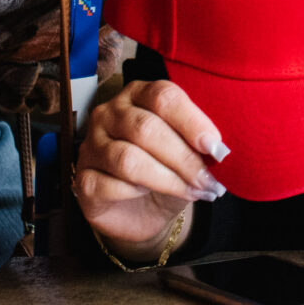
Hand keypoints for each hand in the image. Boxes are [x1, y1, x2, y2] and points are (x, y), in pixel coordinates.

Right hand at [73, 78, 227, 263]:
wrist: (144, 210)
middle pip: (146, 129)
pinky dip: (136, 192)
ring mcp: (92, 144)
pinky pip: (110, 185)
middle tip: (208, 180)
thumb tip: (220, 150)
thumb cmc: (169, 169)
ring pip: (129, 159)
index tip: (216, 148)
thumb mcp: (188, 149)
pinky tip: (150, 195)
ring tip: (192, 192)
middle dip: (183, 158)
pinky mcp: (83, 178)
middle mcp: (110, 113)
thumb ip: (199, 142)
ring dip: (167, 180)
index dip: (192, 121)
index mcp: (139, 94)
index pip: (163, 96)